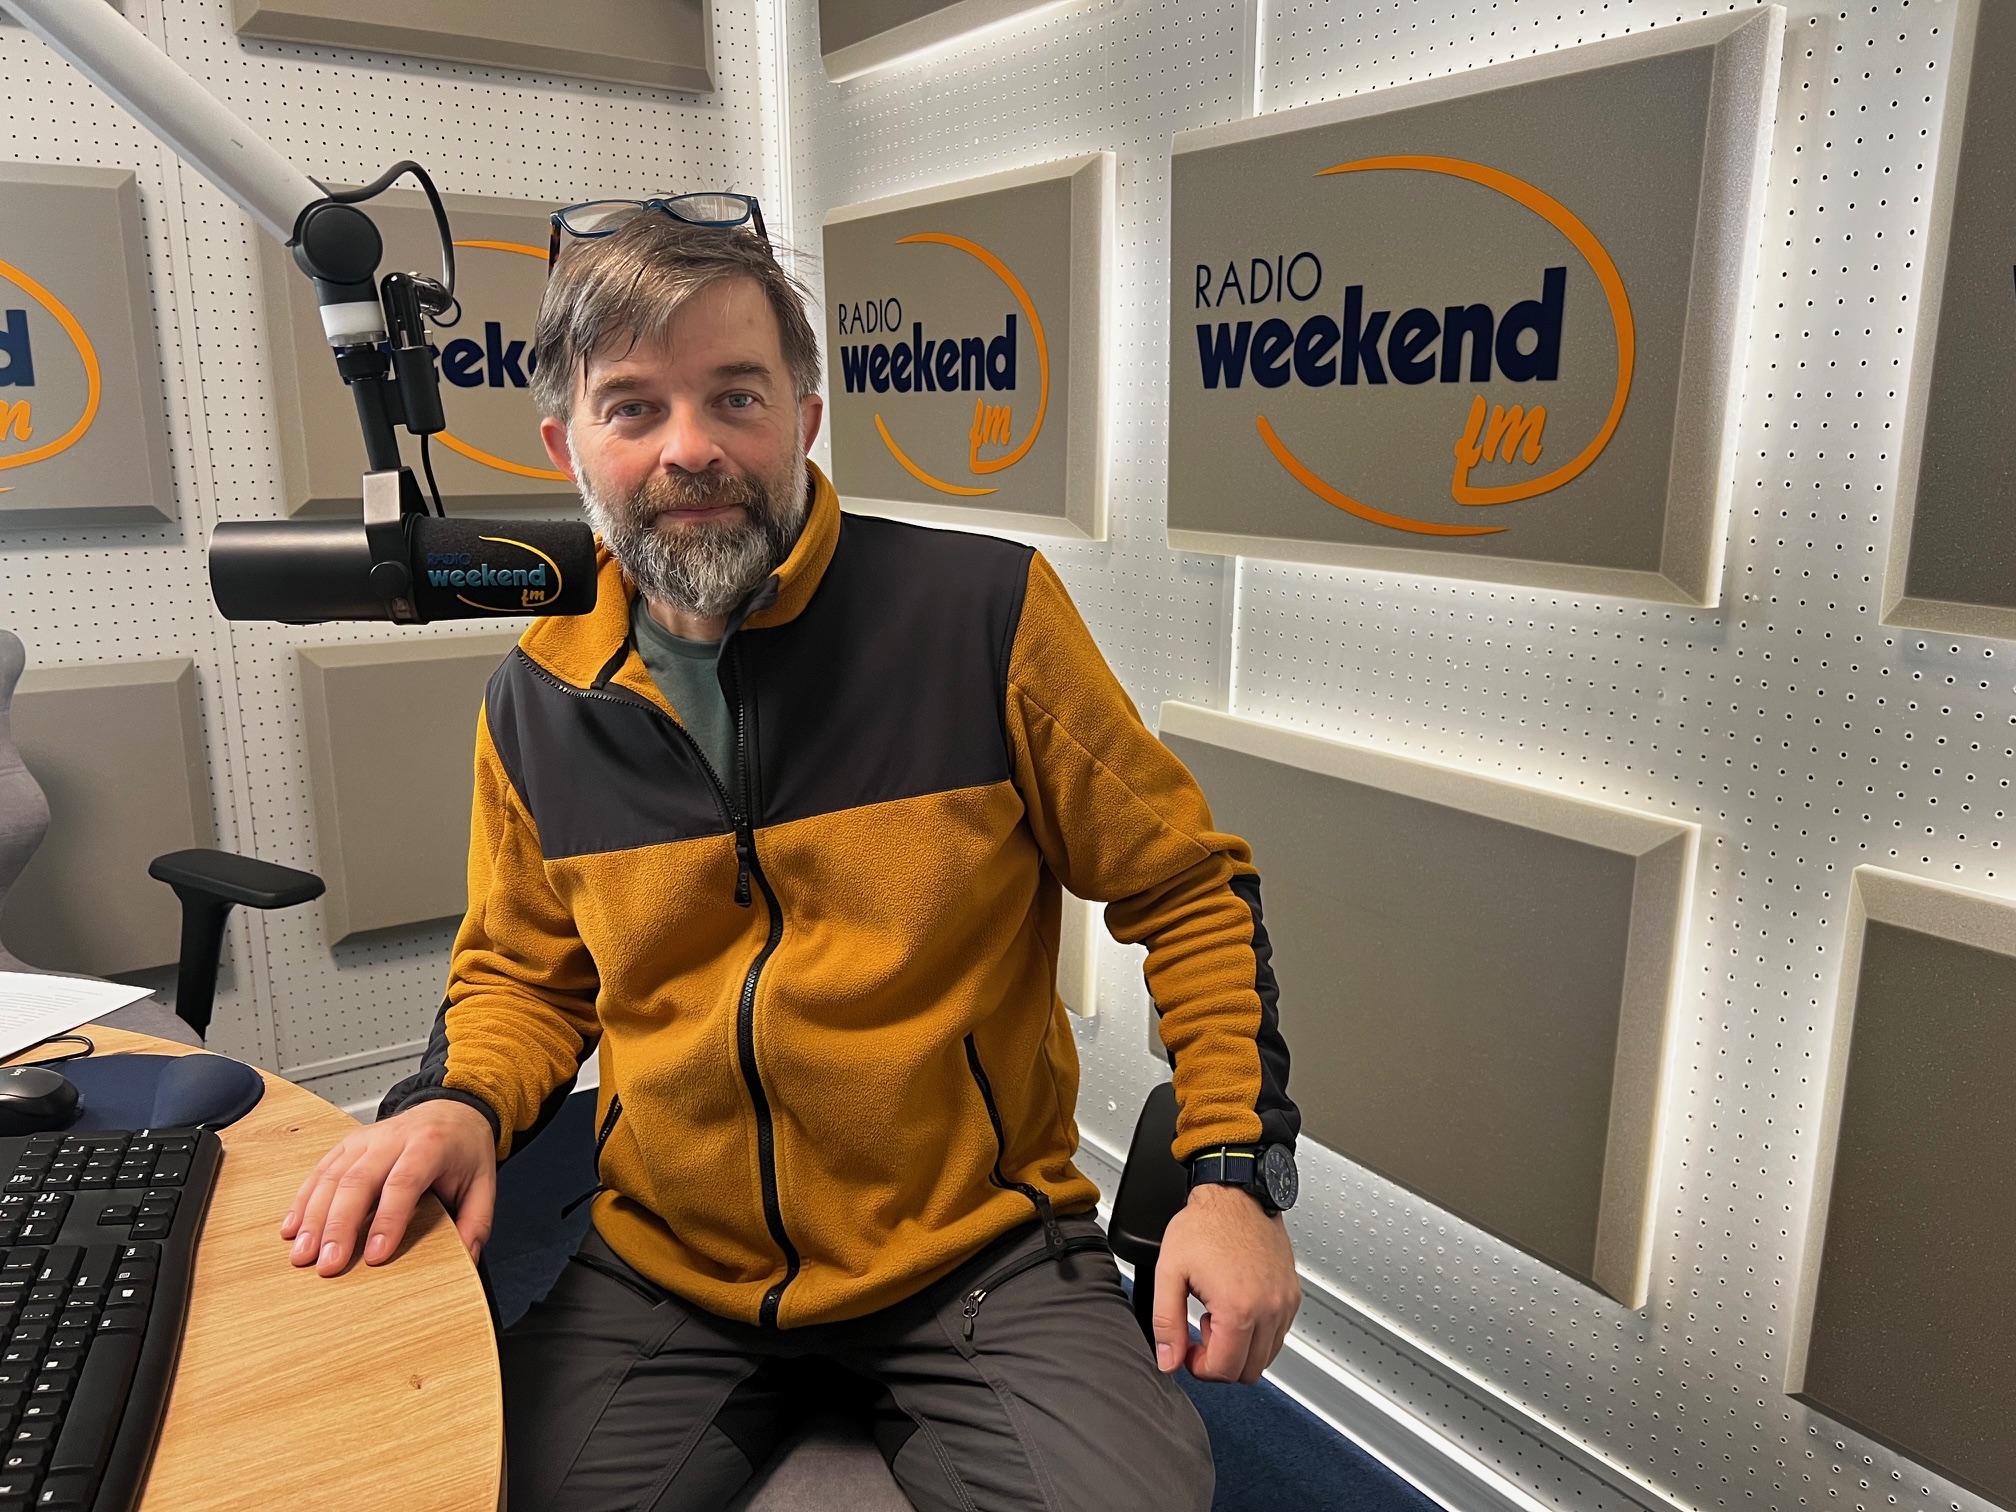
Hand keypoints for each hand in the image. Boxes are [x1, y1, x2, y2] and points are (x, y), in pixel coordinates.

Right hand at [280, 1099, 496, 1275]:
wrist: (454, 1110)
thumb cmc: (464, 1150)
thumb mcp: (485, 1183)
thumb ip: (476, 1223)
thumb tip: (466, 1260)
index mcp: (430, 1145)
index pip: (404, 1182)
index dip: (387, 1219)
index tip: (374, 1256)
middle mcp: (393, 1138)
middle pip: (359, 1180)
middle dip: (340, 1226)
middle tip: (328, 1265)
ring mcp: (366, 1139)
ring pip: (332, 1176)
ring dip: (313, 1217)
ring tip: (302, 1255)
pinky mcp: (347, 1145)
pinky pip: (320, 1172)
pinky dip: (303, 1201)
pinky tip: (292, 1229)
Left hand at [1151, 1183, 1299, 1383]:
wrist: (1235, 1194)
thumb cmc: (1205, 1224)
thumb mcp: (1170, 1271)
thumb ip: (1166, 1322)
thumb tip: (1168, 1360)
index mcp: (1239, 1308)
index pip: (1225, 1369)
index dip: (1200, 1367)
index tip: (1188, 1350)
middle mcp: (1269, 1309)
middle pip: (1248, 1371)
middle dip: (1220, 1361)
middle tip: (1201, 1333)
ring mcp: (1284, 1302)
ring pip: (1266, 1357)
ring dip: (1240, 1350)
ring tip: (1218, 1317)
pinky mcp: (1292, 1294)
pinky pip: (1279, 1335)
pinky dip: (1258, 1335)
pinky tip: (1237, 1308)